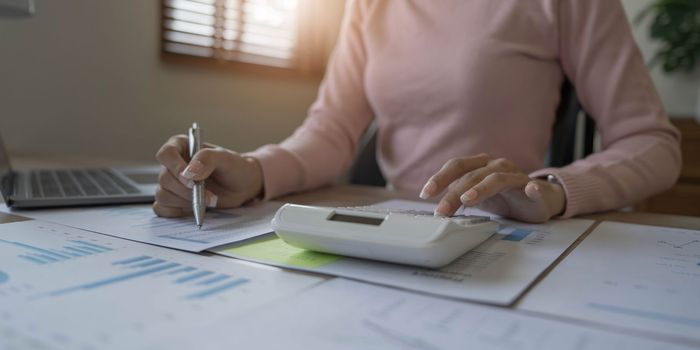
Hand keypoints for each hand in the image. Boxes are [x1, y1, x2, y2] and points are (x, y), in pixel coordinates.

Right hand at [153, 135, 263, 216]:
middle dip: (187, 191)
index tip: (193, 181)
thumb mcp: (226, 158)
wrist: (242, 186)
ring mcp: (171, 183)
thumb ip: (207, 159)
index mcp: (181, 146)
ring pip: (163, 195)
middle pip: (165, 179)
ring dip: (187, 202)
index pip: (166, 154)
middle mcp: (172, 164)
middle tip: (210, 196)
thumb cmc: (234, 168)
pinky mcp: (172, 200)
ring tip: (209, 201)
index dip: (176, 168)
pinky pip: (163, 209)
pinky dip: (178, 212)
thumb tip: (188, 172)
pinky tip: (196, 208)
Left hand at [419, 154, 565, 222]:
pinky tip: (531, 191)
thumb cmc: (502, 196)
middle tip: (441, 210)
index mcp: (480, 165)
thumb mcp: (477, 196)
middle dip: (454, 193)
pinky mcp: (535, 190)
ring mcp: (516, 176)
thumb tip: (436, 208)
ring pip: (497, 179)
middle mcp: (497, 166)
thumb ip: (459, 196)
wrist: (539, 199)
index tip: (425, 193)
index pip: (457, 166)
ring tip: (468, 200)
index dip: (440, 178)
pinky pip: (534, 188)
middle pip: (472, 175)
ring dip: (482, 188)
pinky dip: (532, 189)